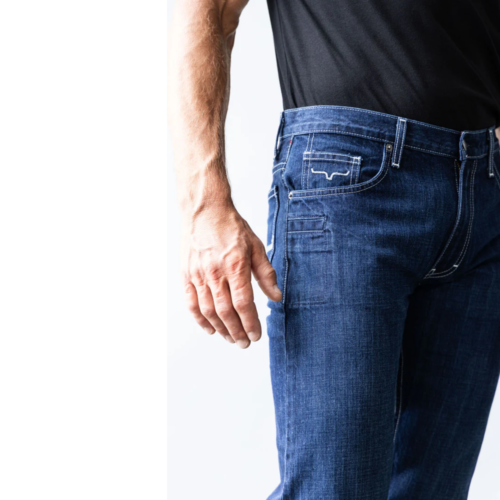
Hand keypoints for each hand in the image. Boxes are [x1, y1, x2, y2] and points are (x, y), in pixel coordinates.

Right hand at [181, 204, 281, 347]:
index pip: (244, 304)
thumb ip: (266, 274)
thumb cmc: (232, 227)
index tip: (256, 336)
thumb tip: (276, 297)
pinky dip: (200, 320)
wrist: (204, 210)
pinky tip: (210, 329)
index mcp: (236, 266)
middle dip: (237, 332)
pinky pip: (191, 303)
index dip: (250, 324)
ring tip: (230, 338)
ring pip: (209, 311)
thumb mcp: (256, 247)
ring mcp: (199, 275)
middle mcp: (216, 274)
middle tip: (244, 343)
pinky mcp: (187, 275)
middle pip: (226, 312)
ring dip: (221, 329)